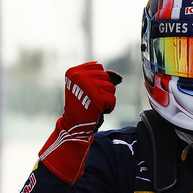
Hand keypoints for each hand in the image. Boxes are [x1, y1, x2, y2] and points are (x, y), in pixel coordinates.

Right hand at [39, 62, 120, 182]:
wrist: (73, 125)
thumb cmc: (81, 105)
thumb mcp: (87, 86)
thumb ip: (101, 76)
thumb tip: (118, 77)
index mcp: (73, 72)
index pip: (98, 67)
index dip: (98, 79)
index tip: (88, 90)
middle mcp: (79, 77)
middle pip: (106, 76)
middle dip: (103, 89)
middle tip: (90, 99)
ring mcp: (88, 87)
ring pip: (111, 87)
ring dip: (106, 98)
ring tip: (94, 104)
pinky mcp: (97, 99)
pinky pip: (112, 99)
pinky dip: (109, 107)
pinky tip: (98, 110)